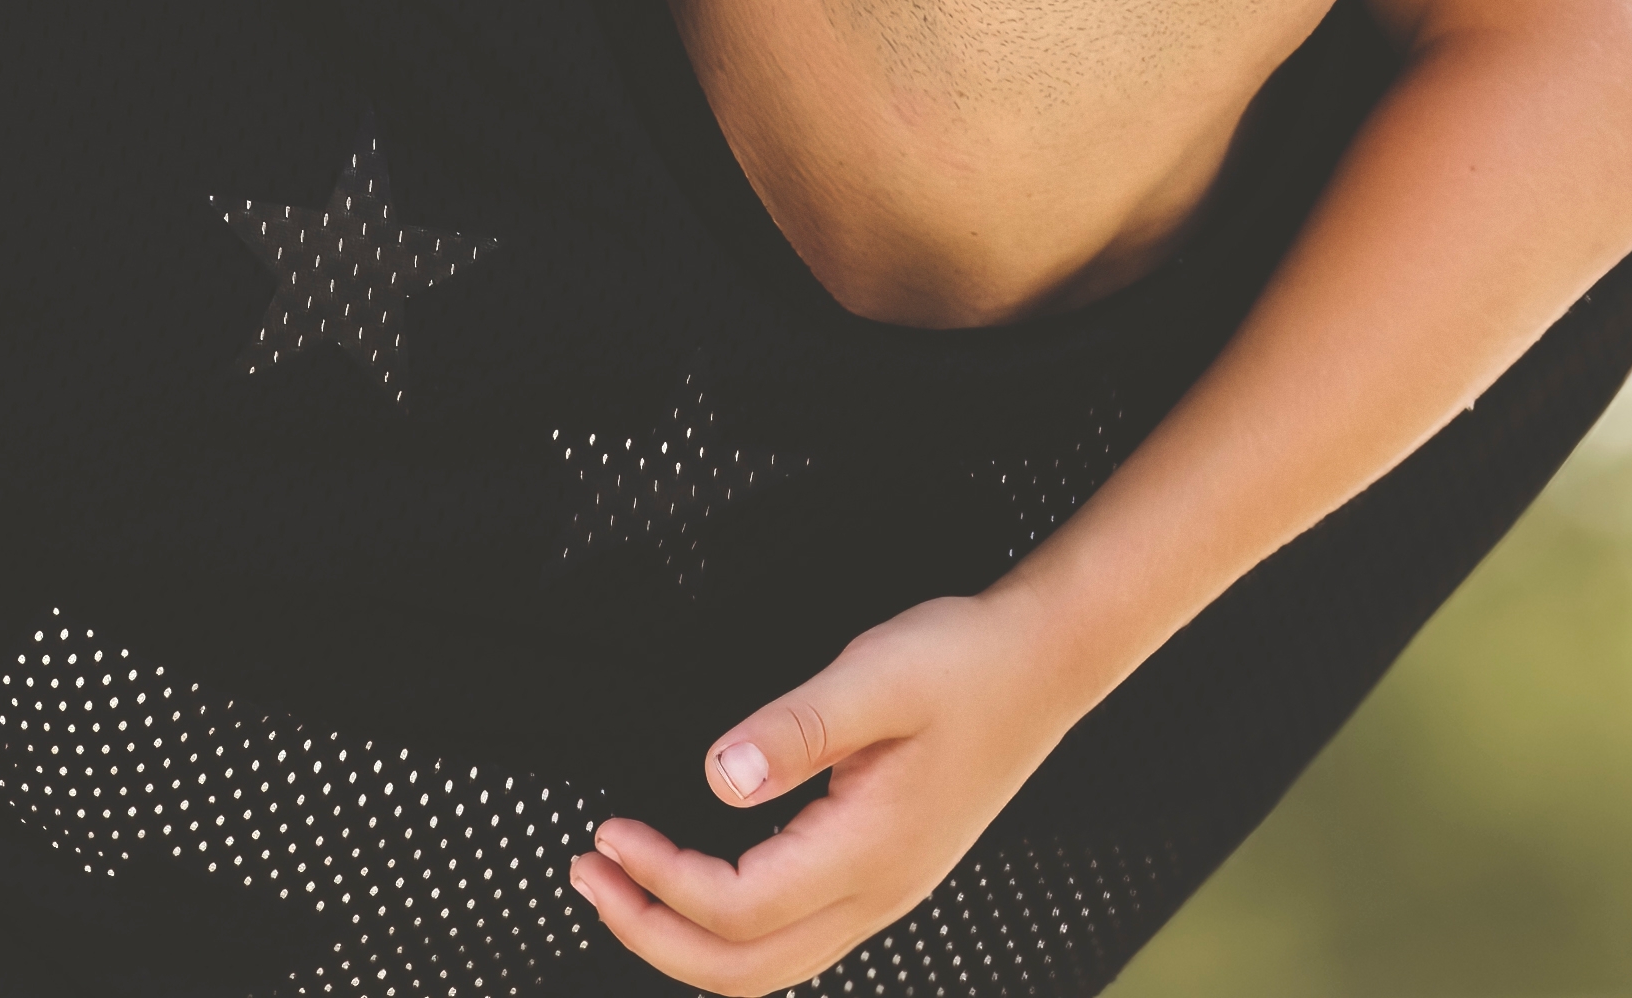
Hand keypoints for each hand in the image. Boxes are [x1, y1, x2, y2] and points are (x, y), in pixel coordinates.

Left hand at [568, 586, 1093, 992]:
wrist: (1042, 665)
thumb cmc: (967, 664)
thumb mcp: (877, 673)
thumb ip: (795, 726)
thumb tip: (717, 775)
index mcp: (870, 851)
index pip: (742, 909)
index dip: (663, 880)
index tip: (611, 832)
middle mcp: (877, 892)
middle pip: (746, 972)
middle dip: (652, 935)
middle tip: (589, 877)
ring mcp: (883, 892)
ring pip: (769, 966)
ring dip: (686, 939)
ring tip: (623, 883)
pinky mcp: (882, 874)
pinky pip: (793, 936)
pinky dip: (728, 927)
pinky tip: (698, 880)